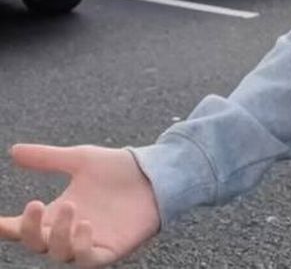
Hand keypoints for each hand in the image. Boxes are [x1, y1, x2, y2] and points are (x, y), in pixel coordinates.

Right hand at [0, 144, 159, 265]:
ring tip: (71, 207)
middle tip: (35, 203)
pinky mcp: (110, 250)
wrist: (156, 172)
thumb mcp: (80, 159)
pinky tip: (85, 226)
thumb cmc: (118, 169)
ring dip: (58, 234)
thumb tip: (13, 151)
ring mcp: (89, 242)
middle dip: (29, 228)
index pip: (24, 227)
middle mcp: (68, 232)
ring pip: (60, 253)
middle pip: (36, 243)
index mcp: (56, 213)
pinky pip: (89, 260)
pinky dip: (82, 248)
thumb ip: (47, 158)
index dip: (8, 227)